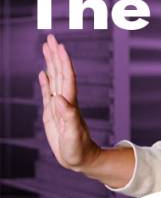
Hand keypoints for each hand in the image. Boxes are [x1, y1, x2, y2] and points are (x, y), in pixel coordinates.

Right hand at [39, 34, 102, 171]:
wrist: (80, 159)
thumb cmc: (78, 150)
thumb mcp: (73, 135)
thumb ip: (68, 117)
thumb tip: (59, 99)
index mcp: (69, 104)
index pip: (66, 78)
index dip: (63, 62)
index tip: (59, 47)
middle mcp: (65, 101)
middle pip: (59, 73)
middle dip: (55, 55)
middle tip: (50, 38)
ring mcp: (58, 106)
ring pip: (54, 79)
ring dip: (50, 64)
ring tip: (46, 48)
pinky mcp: (52, 114)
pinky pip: (47, 93)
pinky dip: (45, 82)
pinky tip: (42, 73)